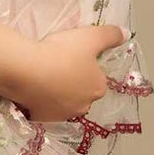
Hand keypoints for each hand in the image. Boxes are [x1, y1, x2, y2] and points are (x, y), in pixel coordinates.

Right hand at [5, 23, 125, 119]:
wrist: (27, 69)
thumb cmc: (62, 52)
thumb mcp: (90, 37)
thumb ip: (111, 35)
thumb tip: (126, 34)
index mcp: (98, 87)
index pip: (97, 78)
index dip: (86, 67)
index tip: (72, 57)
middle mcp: (84, 105)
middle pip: (81, 93)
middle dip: (72, 84)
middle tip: (56, 66)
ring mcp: (63, 115)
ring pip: (63, 103)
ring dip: (57, 94)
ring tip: (41, 77)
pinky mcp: (43, 119)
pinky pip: (44, 111)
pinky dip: (41, 104)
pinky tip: (32, 91)